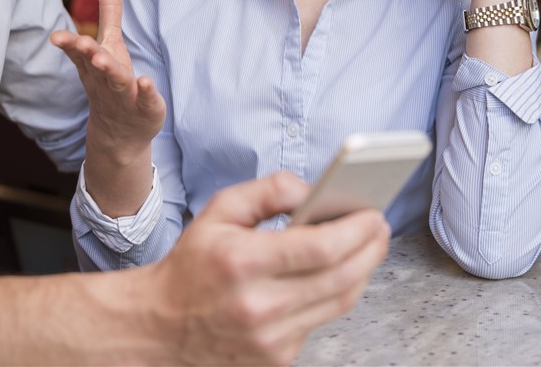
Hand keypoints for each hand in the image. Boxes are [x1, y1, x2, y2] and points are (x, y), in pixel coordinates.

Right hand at [50, 0, 163, 157]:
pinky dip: (146, 92)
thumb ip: (108, 12)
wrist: (120, 133)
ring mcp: (126, 95)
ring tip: (103, 60)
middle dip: (87, 53)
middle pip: (95, 64)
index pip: (80, 52)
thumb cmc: (112, 80)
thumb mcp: (110, 44)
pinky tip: (147, 81)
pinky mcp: (146, 108)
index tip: (56, 37)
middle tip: (80, 44)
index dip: (70, 44)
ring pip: (117, 81)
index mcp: (96, 63)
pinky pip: (146, 101)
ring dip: (110, 70)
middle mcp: (107, 78)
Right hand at [147, 173, 389, 365]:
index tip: (373, 213)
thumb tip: (314, 190)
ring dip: (361, 272)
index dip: (356, 230)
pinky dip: (333, 295)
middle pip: (341, 278)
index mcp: (242, 263)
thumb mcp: (220, 211)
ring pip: (339, 303)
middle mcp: (258, 307)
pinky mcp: (277, 359)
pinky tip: (336, 274)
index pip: (320, 248)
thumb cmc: (193, 265)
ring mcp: (270, 340)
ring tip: (368, 246)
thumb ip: (269, 190)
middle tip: (380, 227)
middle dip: (371, 249)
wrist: (160, 326)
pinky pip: (320, 322)